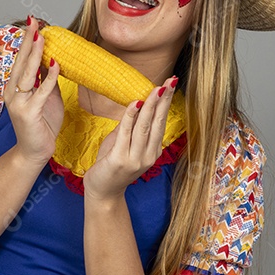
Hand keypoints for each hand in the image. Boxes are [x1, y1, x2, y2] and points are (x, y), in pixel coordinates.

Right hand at [4, 16, 63, 167]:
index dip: (28, 41)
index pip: (21, 59)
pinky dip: (49, 77)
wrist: (35, 151)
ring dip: (36, 54)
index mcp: (14, 87)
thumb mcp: (46, 98)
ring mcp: (18, 102)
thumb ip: (46, 80)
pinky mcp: (28, 112)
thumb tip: (52, 60)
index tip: (34, 23)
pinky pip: (41, 91)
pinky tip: (55, 63)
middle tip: (34, 21)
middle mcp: (12, 92)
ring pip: (28, 73)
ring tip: (42, 36)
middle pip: (21, 61)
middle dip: (29, 40)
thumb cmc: (41, 124)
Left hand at [82, 75, 177, 202]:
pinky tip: (135, 102)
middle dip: (163, 100)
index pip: (161, 122)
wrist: (103, 193)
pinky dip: (131, 116)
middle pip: (157, 122)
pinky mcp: (120, 159)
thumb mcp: (122, 144)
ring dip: (150, 105)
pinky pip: (126, 133)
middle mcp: (148, 155)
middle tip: (170, 81)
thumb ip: (129, 128)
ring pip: (144, 126)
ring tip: (156, 88)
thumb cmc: (111, 166)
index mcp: (152, 151)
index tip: (171, 84)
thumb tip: (134, 107)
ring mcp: (135, 158)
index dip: (166, 103)